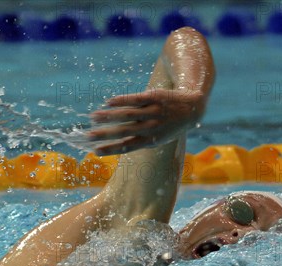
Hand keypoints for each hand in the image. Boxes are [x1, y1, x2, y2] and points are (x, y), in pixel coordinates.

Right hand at [89, 88, 206, 155]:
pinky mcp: (154, 98)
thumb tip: (117, 146)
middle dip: (105, 134)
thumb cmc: (170, 126)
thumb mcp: (158, 139)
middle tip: (88, 136)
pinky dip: (120, 101)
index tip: (95, 152)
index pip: (128, 146)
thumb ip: (139, 141)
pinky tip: (108, 102)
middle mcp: (152, 128)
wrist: (192, 108)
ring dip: (108, 116)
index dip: (111, 149)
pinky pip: (135, 99)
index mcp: (151, 141)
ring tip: (92, 117)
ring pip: (127, 115)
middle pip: (124, 131)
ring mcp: (153, 112)